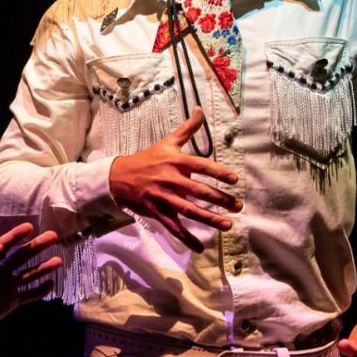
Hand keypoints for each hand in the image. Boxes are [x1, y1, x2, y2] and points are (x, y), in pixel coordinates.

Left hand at [0, 222, 62, 337]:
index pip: (3, 247)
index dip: (15, 236)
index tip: (29, 226)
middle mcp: (0, 273)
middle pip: (21, 256)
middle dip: (36, 246)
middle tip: (53, 235)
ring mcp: (7, 287)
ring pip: (28, 274)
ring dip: (43, 268)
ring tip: (59, 260)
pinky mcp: (11, 302)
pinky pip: (28, 294)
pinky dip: (39, 290)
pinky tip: (51, 284)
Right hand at [108, 106, 240, 251]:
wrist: (118, 176)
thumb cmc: (147, 159)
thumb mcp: (167, 142)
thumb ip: (187, 128)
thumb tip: (201, 109)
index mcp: (176, 161)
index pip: (201, 166)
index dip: (218, 172)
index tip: (234, 179)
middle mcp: (171, 179)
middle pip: (199, 191)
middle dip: (220, 199)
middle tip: (237, 205)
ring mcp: (163, 197)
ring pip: (189, 210)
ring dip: (209, 219)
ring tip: (227, 224)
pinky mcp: (156, 212)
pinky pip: (173, 226)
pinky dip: (186, 238)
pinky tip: (199, 247)